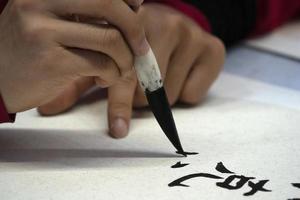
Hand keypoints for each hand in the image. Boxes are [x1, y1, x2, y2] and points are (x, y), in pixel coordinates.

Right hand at [0, 0, 148, 112]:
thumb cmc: (31, 49)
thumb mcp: (52, 19)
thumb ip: (85, 11)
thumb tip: (133, 7)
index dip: (127, 0)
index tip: (135, 12)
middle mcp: (41, 2)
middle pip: (110, 5)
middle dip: (135, 29)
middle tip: (141, 47)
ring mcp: (43, 31)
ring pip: (111, 39)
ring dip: (126, 60)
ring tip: (119, 69)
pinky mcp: (51, 62)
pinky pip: (102, 65)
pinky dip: (113, 75)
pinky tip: (104, 79)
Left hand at [39, 3, 224, 137]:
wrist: (171, 22)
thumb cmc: (131, 44)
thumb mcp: (102, 56)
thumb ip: (78, 80)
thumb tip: (48, 108)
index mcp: (132, 23)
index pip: (125, 71)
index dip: (120, 103)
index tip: (118, 130)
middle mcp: (166, 23)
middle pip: (150, 88)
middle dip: (141, 97)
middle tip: (140, 85)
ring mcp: (191, 34)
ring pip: (171, 93)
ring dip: (161, 97)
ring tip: (159, 78)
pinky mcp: (214, 49)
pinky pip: (195, 93)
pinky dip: (187, 94)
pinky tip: (181, 75)